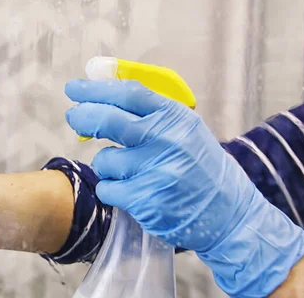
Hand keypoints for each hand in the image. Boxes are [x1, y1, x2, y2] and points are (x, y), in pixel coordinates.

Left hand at [64, 79, 303, 296]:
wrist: (229, 213)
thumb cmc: (199, 166)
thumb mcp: (183, 129)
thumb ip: (147, 111)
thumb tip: (100, 94)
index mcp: (176, 117)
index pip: (128, 94)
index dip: (95, 89)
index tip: (74, 89)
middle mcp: (167, 140)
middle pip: (108, 120)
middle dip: (83, 115)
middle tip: (74, 116)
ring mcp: (156, 171)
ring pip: (104, 160)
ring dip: (107, 164)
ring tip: (129, 171)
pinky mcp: (146, 200)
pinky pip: (107, 188)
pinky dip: (111, 190)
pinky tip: (131, 191)